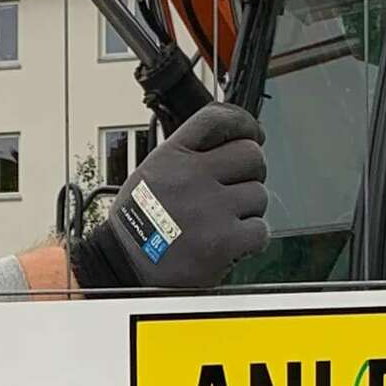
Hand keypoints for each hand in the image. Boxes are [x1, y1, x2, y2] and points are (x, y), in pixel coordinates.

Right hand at [69, 103, 270, 289]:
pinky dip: (251, 238)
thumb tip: (238, 140)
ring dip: (247, 209)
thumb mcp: (152, 171)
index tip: (252, 133)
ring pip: (260, 194)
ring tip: (222, 221)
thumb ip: (189, 154)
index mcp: (172, 156)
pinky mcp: (223, 241)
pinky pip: (260, 229)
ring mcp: (210, 209)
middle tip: (235, 188)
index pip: (216, 120)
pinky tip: (230, 241)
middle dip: (250, 172)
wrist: (125, 265)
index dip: (242, 124)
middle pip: (251, 154)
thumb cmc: (141, 221)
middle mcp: (191, 176)